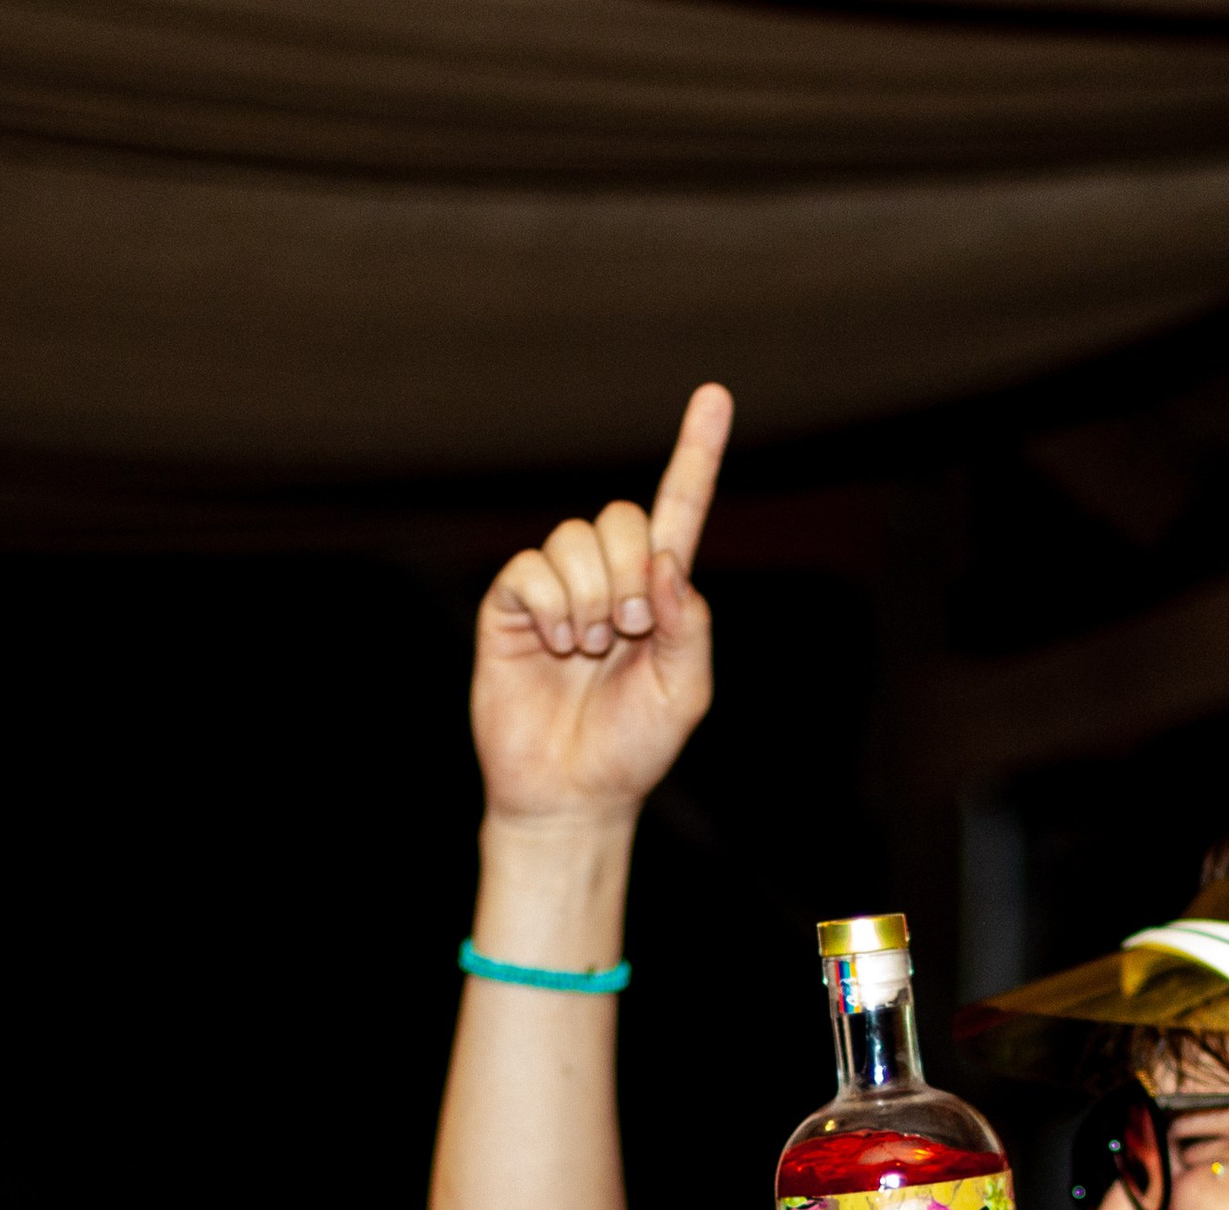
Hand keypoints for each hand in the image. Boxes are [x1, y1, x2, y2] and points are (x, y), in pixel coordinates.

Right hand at [472, 384, 730, 825]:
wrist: (570, 795)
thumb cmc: (633, 748)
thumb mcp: (685, 692)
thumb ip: (689, 624)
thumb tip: (665, 560)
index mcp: (659, 594)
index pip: (679, 510)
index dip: (697, 454)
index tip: (715, 395)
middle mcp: (607, 578)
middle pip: (623, 518)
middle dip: (631, 573)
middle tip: (626, 632)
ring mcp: (557, 589)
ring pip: (574, 539)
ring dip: (590, 597)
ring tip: (588, 650)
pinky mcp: (512, 605)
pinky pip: (531, 568)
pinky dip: (552, 606)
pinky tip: (556, 647)